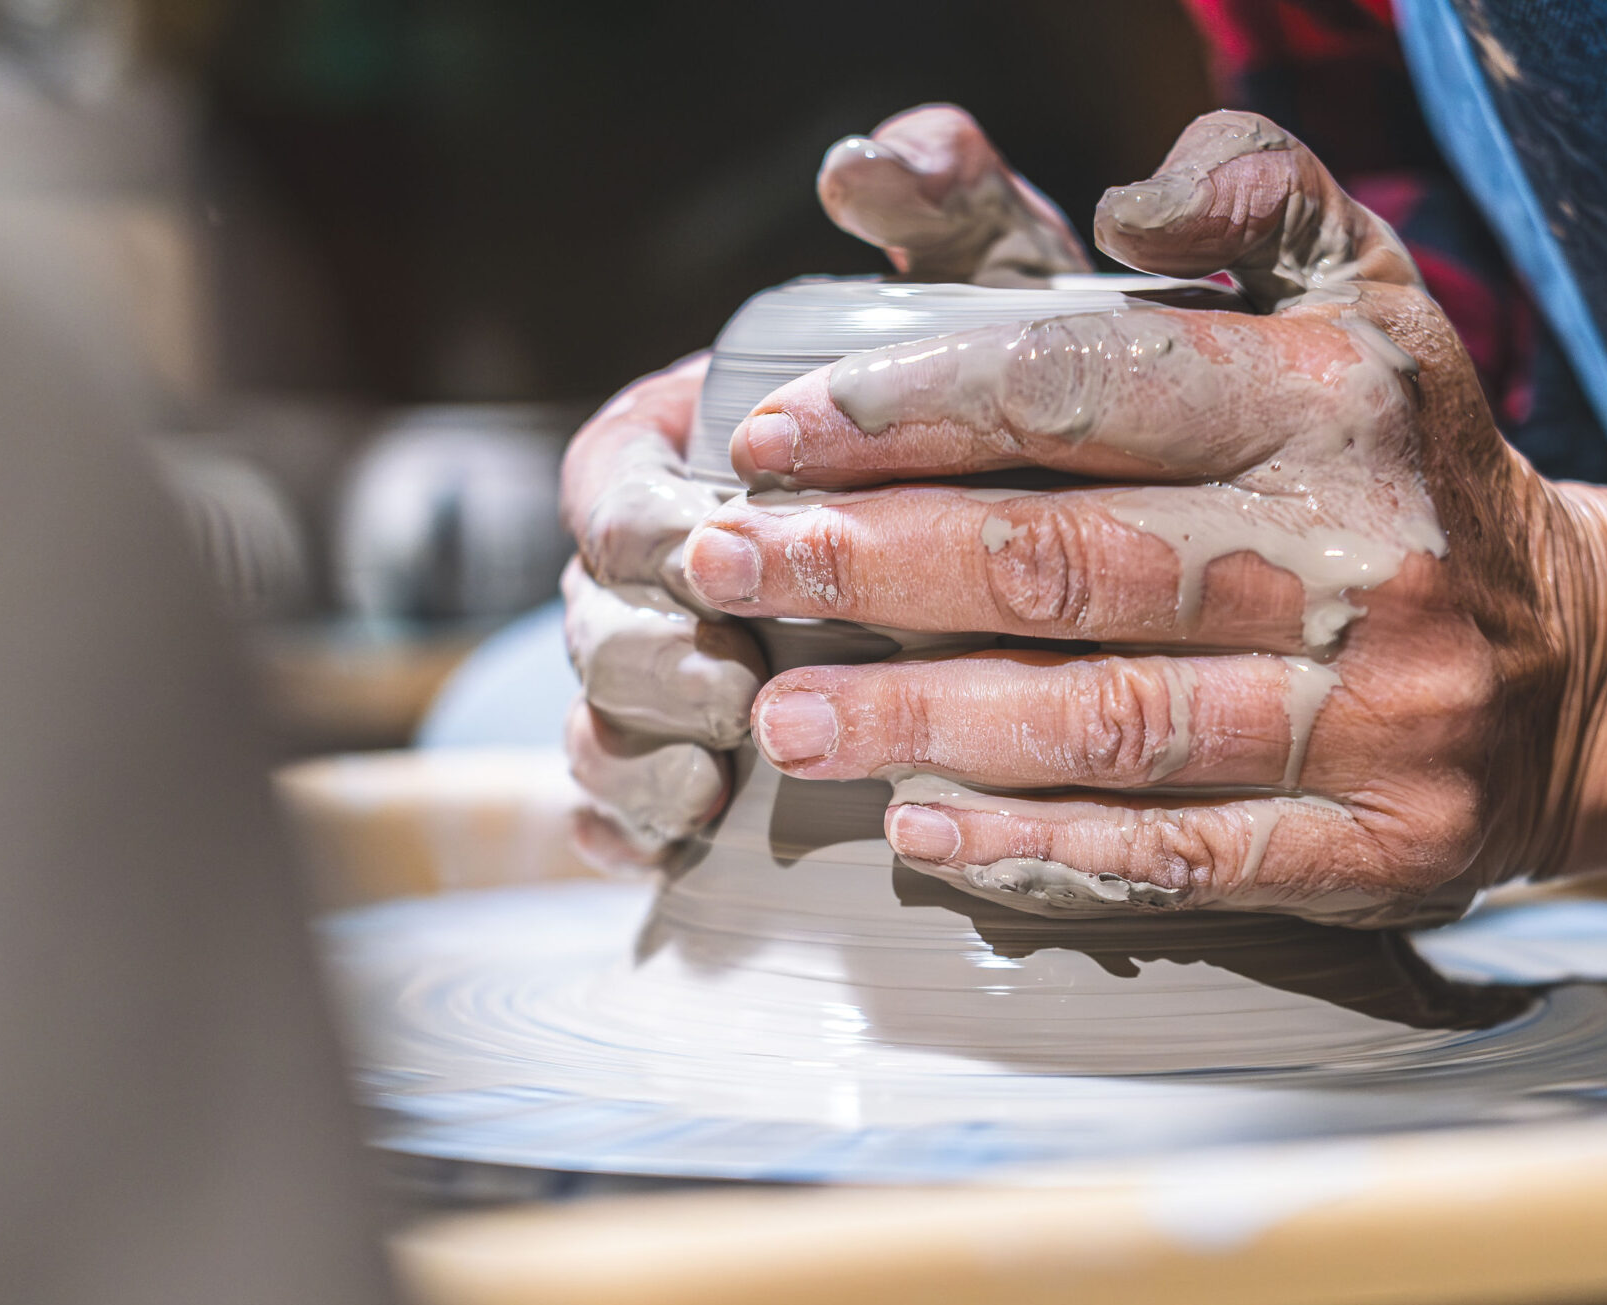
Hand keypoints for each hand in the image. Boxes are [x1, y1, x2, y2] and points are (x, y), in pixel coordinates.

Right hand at [559, 106, 1088, 868]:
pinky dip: (631, 824)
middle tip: (733, 689)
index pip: (612, 490)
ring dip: (642, 752)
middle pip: (593, 619)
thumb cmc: (986, 413)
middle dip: (651, 659)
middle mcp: (646, 565)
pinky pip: (616, 807)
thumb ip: (941, 214)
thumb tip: (877, 163)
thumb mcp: (984, 301)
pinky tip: (680, 839)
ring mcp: (652, 668)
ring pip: (597, 718)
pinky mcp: (674, 764)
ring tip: (715, 779)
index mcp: (676, 449)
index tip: (719, 557)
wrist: (1013, 538)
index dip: (653, 531)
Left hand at [684, 112, 1606, 926]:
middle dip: (868, 569)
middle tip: (725, 568)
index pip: (1089, 391)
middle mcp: (1346, 560)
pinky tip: (916, 830)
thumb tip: (1122, 195)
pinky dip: (1034, 850)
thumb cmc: (1420, 472)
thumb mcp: (1375, 297)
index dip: (913, 412)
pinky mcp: (1369, 848)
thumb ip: (1258, 196)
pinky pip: (1174, 858)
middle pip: (1066, 567)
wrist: (1591, 669)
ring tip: (784, 714)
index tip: (775, 440)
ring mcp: (1362, 718)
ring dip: (921, 723)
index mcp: (1331, 406)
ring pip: (1103, 725)